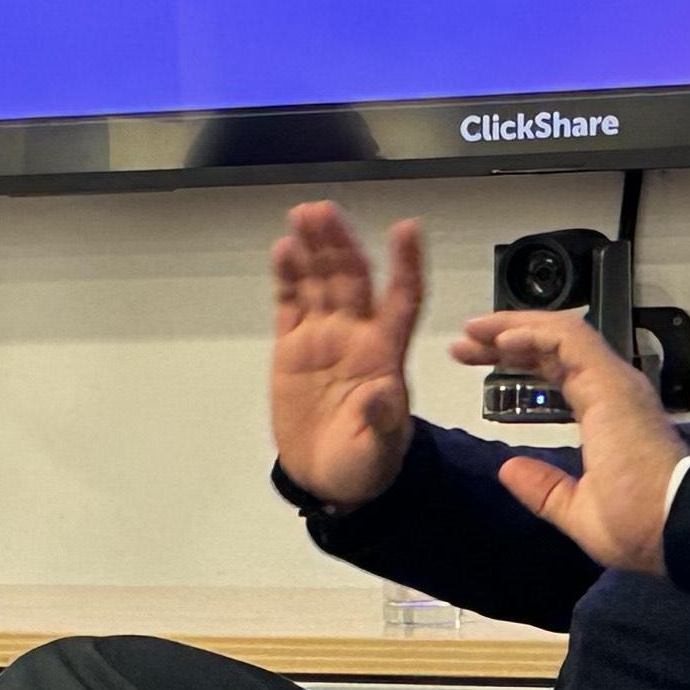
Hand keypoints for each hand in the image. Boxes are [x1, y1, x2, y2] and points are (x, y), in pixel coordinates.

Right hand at [267, 203, 425, 508]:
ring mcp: (323, 338)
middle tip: (325, 212)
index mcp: (385, 354)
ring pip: (320, 282)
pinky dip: (287, 277)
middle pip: (351, 279)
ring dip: (314, 248)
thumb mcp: (379, 452)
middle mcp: (356, 336)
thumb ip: (382, 423)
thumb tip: (381, 393)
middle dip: (340, 244)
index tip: (406, 228)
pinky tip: (283, 250)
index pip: (402, 299)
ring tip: (304, 215)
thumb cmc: (364, 464)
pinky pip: (289, 305)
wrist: (328, 477)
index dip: (405, 264)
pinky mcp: (292, 348)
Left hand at [456, 311, 683, 575]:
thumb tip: (510, 469)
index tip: (475, 363)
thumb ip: (545, 488)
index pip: (557, 374)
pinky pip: (569, 341)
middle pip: (553, 349)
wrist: (671, 528)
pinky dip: (533, 333)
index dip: (517, 362)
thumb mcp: (576, 510)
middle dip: (506, 339)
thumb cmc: (637, 526)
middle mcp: (612, 392)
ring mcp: (614, 383)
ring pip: (560, 335)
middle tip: (465, 342)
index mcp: (607, 417)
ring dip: (514, 327)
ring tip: (473, 331)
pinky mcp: (611, 382)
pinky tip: (500, 340)